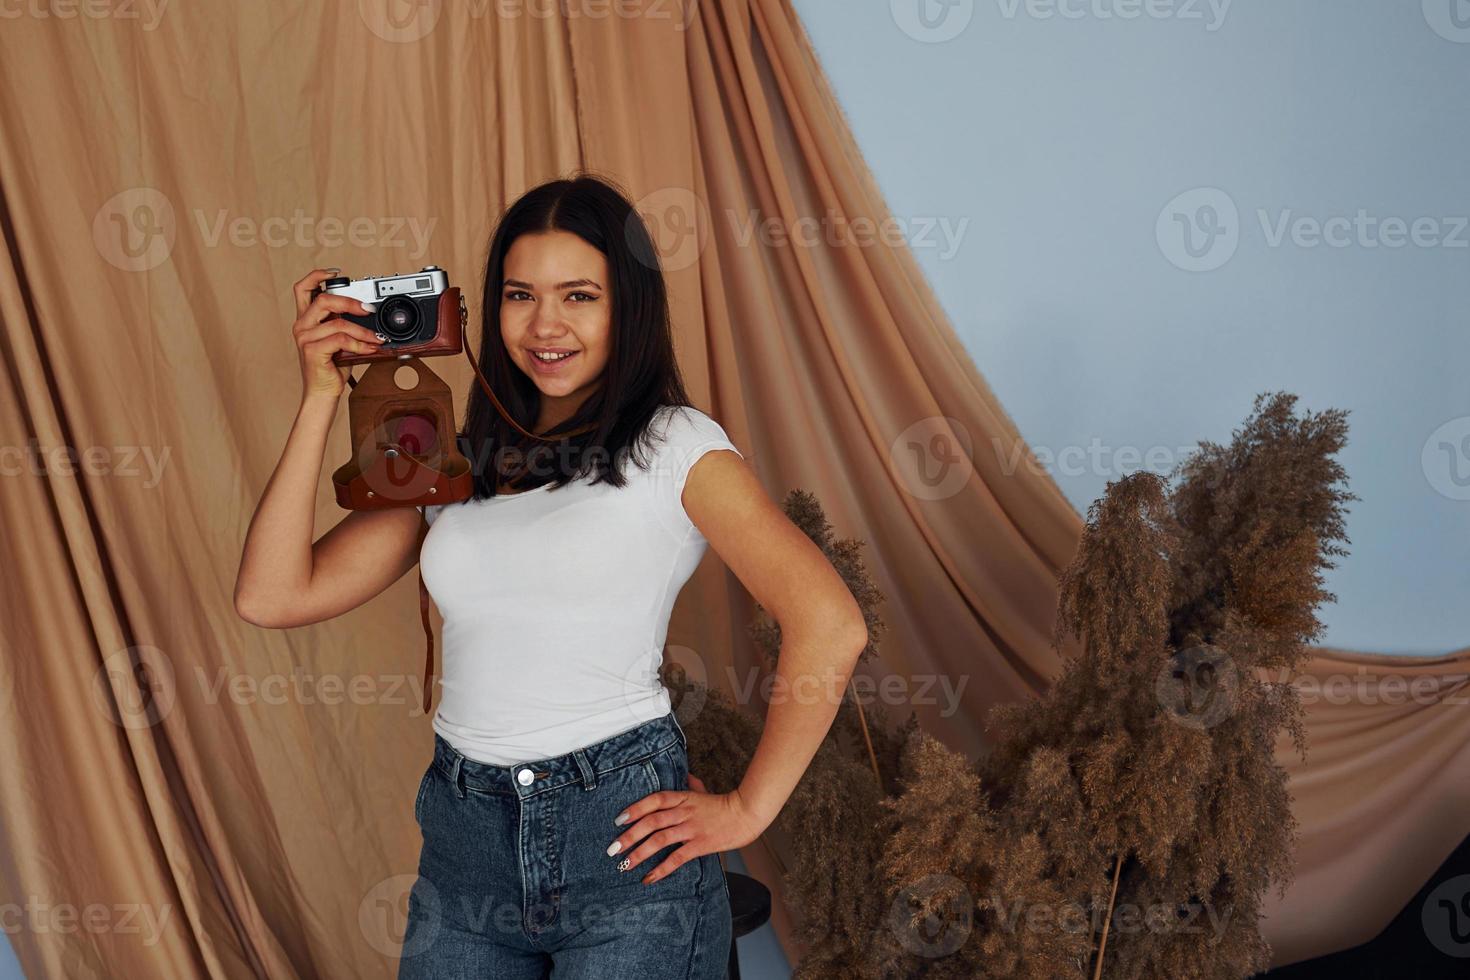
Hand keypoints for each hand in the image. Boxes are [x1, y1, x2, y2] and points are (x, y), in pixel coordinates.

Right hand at [291, 268, 386, 400]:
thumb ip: (345, 324)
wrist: (322, 393)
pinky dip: (360, 344)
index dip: (317, 276)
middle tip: (369, 309)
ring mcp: (305, 338)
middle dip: (350, 301)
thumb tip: (370, 313)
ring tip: (377, 338)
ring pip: (338, 322)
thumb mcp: (339, 340)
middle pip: (323, 299)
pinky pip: (341, 340)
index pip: (303, 288)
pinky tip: (370, 349)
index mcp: (306, 319)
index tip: (336, 273)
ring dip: (363, 331)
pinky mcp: (312, 350)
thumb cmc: (331, 367)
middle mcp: (302, 325)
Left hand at [608, 773, 766, 885]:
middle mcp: (684, 812)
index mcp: (683, 798)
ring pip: (660, 839)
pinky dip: (661, 869)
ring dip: (640, 853)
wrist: (747, 814)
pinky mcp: (700, 844)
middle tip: (612, 849)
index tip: (618, 820)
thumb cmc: (725, 805)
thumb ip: (692, 785)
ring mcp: (692, 829)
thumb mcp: (705, 791)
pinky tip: (648, 878)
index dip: (635, 809)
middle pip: (651, 821)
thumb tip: (686, 777)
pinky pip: (677, 858)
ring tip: (624, 865)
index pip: (654, 800)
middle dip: (629, 836)